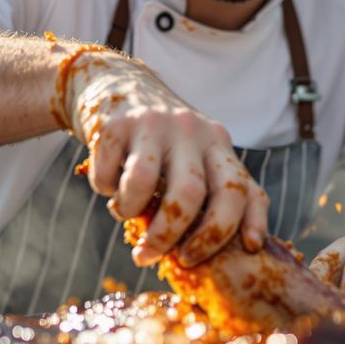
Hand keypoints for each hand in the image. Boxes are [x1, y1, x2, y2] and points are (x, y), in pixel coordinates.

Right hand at [66, 54, 268, 267]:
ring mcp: (154, 123)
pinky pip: (108, 174)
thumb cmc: (163, 142)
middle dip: (169, 236)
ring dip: (131, 212)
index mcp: (219, 144)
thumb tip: (224, 252)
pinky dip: (104, 191)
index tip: (200, 258)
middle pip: (191, 193)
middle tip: (151, 256)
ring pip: (146, 183)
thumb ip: (213, 193)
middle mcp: (192, 130)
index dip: (225, 231)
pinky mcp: (116, 124)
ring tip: (125, 214)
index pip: (240, 191)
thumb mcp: (197, 157)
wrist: (116, 84)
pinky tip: (108, 186)